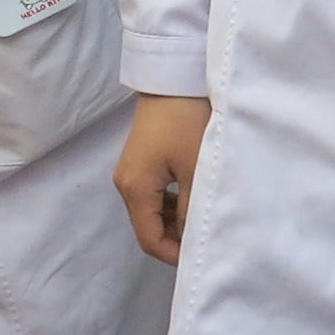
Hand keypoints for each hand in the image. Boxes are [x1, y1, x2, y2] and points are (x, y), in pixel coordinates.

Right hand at [116, 93, 214, 264]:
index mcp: (135, 189)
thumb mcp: (195, 169)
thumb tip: (193, 240)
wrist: (175, 77)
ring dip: (175, 222)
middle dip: (176, 240)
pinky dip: (171, 205)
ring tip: (204, 220)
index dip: (175, 256)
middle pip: (148, 228)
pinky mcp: (141, 161)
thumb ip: (191, 210)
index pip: (150, 240)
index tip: (204, 256)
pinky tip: (193, 200)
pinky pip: (154, 195)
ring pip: (151, 213)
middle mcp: (125, 184)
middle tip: (208, 239)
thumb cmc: (188, 121)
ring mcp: (131, 172)